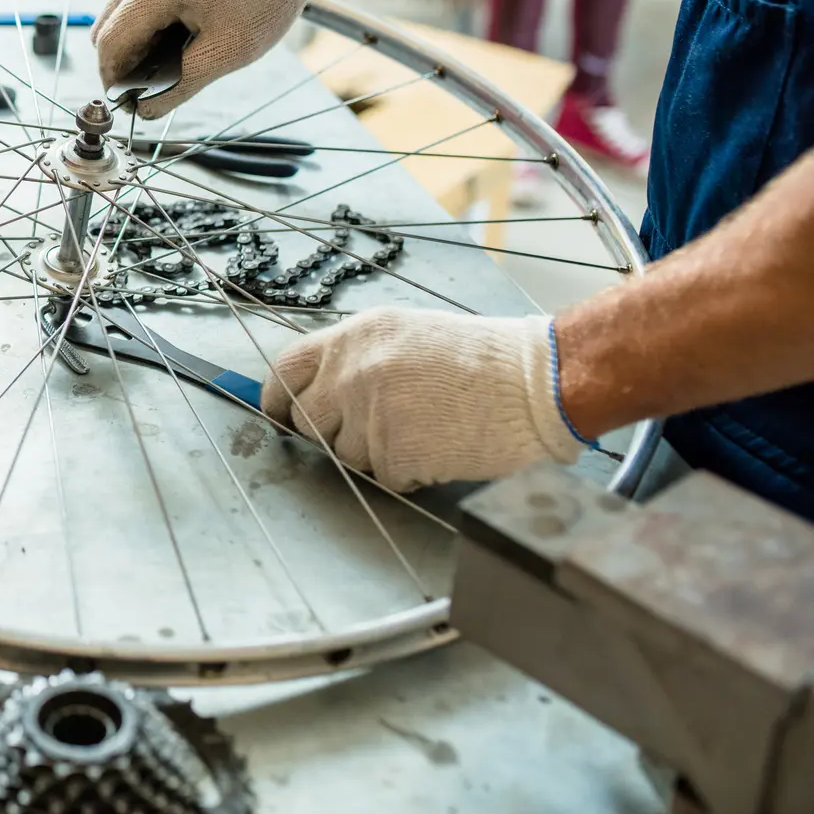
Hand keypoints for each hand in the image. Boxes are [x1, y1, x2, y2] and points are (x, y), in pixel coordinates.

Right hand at [92, 0, 338, 118]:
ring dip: (133, 46)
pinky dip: (144, 28)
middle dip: (121, 64)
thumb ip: (180, 85)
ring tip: (165, 67)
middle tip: (147, 91)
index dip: (113, 78)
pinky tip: (173, 43)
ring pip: (117, 16)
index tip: (128, 104)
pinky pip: (134, 3)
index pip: (111, 40)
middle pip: (106, 28)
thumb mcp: (226, 52)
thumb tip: (145, 111)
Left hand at [260, 308, 586, 490]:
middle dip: (332, 433)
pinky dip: (410, 473)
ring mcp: (370, 413)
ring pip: (345, 455)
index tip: (280, 415)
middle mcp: (353, 372)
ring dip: (378, 454)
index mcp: (354, 337)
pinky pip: (384, 477)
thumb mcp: (408, 336)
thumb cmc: (483, 360)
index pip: (286, 369)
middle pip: (306, 421)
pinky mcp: (394, 452)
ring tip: (425, 429)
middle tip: (378, 428)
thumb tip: (321, 393)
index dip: (278, 398)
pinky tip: (440, 447)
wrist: (536, 381)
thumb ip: (358, 359)